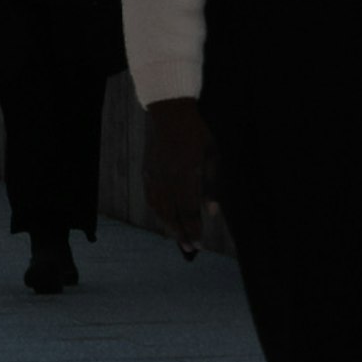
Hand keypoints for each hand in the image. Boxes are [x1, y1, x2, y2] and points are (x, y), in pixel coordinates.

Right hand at [145, 94, 211, 254]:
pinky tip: (163, 218)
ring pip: (159, 208)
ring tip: (178, 238)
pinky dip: (157, 211)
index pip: (188, 210)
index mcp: (185, 174)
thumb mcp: (213, 155)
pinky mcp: (148, 170)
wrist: (170, 112)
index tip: (199, 244)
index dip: (194, 229)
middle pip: (172, 213)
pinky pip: (150, 197)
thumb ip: (212, 185)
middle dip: (181, 233)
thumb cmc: (197, 133)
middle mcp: (167, 177)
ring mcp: (155, 174)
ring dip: (168, 225)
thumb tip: (213, 212)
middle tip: (189, 249)